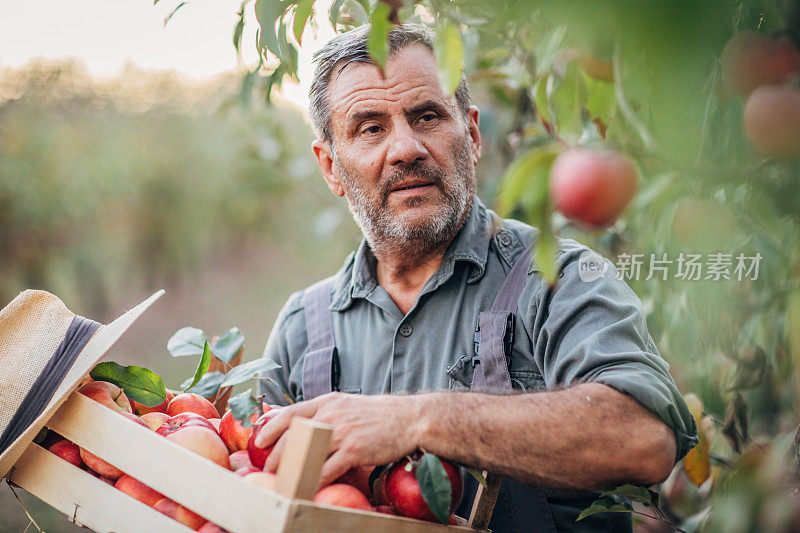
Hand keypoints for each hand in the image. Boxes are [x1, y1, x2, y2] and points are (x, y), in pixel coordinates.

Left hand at [253, 391, 426, 487]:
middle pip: (293, 436)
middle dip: (276, 455)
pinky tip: (309, 488)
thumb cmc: (379, 415)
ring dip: (291, 469)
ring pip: (306, 453)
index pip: (290, 412)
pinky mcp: (354, 450)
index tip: (259, 440)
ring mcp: (342, 432)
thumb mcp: (348, 405)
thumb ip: (327, 413)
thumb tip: (306, 424)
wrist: (409, 418)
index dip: (270, 427)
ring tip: (283, 480)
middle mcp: (331, 414)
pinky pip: (327, 470)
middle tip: (268, 469)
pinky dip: (315, 481)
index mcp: (328, 402)